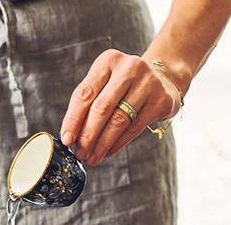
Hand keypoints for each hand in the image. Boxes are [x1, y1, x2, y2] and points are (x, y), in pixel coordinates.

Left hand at [60, 49, 180, 165]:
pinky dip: (117, 144)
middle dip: (87, 135)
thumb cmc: (125, 85)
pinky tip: (107, 152)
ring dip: (102, 144)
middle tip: (80, 153)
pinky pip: (134, 128)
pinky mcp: (161, 101)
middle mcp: (129, 68)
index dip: (73, 119)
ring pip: (118, 121)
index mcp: (108, 60)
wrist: (164, 78)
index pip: (85, 93)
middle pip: (101, 108)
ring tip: (92, 157)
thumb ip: (88, 104)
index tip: (66, 139)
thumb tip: (70, 136)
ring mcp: (148, 83)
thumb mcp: (106, 83)